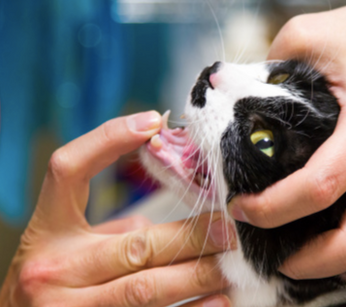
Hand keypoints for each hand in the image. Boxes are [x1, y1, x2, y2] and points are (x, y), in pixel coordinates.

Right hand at [0, 111, 234, 306]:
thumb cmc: (52, 274)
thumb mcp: (69, 243)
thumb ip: (115, 230)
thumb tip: (179, 227)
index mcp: (49, 232)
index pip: (67, 171)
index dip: (106, 140)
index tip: (151, 122)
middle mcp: (56, 270)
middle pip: (132, 244)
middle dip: (188, 235)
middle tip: (228, 226)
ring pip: (145, 288)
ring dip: (196, 274)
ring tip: (231, 261)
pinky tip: (219, 300)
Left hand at [228, 0, 345, 278]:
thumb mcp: (311, 34)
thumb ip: (265, 68)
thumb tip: (233, 101)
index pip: (318, 188)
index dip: (272, 210)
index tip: (241, 209)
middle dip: (310, 263)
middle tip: (276, 257)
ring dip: (334, 255)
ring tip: (297, 247)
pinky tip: (329, 226)